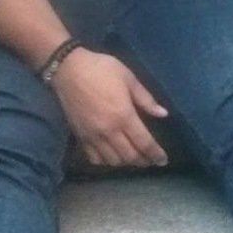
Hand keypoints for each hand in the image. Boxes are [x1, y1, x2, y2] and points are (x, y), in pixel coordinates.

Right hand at [50, 48, 169, 168]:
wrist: (68, 69)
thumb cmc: (101, 69)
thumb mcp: (129, 78)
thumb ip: (146, 99)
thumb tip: (163, 114)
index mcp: (124, 115)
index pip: (144, 143)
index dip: (156, 154)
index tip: (163, 161)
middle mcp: (109, 131)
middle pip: (129, 156)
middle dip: (143, 161)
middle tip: (150, 160)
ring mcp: (93, 136)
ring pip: (112, 161)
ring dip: (125, 162)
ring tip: (133, 157)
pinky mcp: (80, 136)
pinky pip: (94, 158)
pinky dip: (105, 161)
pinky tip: (111, 156)